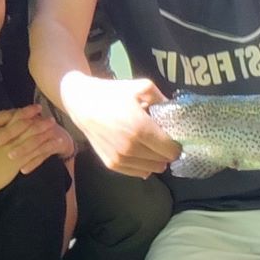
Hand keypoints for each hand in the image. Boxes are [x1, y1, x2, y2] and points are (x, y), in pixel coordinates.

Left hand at [0, 104, 72, 173]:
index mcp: (25, 117)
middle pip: (22, 126)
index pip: (10, 114)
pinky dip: (33, 163)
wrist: (60, 136)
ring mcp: (45, 135)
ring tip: (10, 157)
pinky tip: (23, 171)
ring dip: (21, 149)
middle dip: (8, 133)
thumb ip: (5, 121)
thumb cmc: (34, 131)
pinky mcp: (53, 146)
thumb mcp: (20, 125)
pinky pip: (43, 155)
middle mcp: (35, 123)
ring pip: (33, 142)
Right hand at [0, 107, 65, 197]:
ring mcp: (13, 150)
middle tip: (51, 117)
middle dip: (40, 120)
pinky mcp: (18, 163)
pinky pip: (36, 153)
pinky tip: (57, 144)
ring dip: (46, 131)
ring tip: (55, 128)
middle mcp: (6, 138)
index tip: (36, 108)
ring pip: (33, 137)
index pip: (14, 116)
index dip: (27, 111)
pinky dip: (48, 147)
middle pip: (27, 125)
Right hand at [65, 75, 179, 176]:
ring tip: (153, 146)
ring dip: (157, 160)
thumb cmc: (113, 94)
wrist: (83, 104)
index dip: (177, 145)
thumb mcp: (141, 87)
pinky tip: (143, 154)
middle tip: (164, 141)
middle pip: (163, 160)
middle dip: (167, 152)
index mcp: (141, 128)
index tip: (175, 137)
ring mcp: (121, 158)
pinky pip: (138, 172)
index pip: (170, 149)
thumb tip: (177, 112)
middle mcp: (131, 147)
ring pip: (152, 169)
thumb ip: (163, 99)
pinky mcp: (112, 164)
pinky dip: (144, 166)